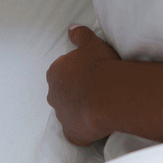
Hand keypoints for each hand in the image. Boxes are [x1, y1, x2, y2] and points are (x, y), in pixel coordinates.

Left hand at [45, 25, 121, 146]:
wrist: (110, 94)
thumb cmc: (99, 66)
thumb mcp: (92, 43)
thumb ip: (79, 34)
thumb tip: (71, 28)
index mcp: (55, 73)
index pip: (62, 73)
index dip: (76, 73)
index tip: (90, 74)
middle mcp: (53, 95)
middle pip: (62, 93)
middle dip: (75, 92)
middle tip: (94, 90)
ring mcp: (61, 116)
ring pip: (68, 113)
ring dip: (79, 110)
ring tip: (98, 107)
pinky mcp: (71, 134)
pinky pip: (76, 132)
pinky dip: (84, 130)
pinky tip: (97, 125)